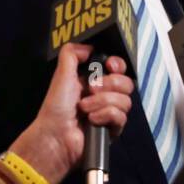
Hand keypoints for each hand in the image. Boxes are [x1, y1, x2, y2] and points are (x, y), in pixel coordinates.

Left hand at [8, 43, 133, 183]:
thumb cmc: (56, 106)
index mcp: (94, 80)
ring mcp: (110, 113)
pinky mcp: (113, 130)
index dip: (118, 65)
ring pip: (125, 100)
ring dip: (103, 102)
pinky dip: (105, 116)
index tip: (110, 66)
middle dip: (110, 84)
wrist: (55, 136)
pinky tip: (92, 121)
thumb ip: (72, 54)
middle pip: (127, 83)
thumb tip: (89, 47)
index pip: (118, 68)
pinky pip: (121, 117)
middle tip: (91, 89)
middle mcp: (105, 95)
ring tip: (85, 108)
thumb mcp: (61, 74)